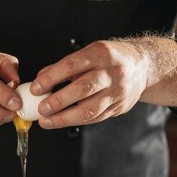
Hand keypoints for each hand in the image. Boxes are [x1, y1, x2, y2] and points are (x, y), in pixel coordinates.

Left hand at [30, 40, 149, 128]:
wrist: (141, 67)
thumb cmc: (109, 59)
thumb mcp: (88, 54)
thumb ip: (63, 66)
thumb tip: (39, 79)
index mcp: (100, 54)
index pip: (72, 65)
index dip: (51, 78)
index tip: (35, 88)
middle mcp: (111, 72)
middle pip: (83, 88)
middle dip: (59, 101)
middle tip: (41, 109)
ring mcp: (117, 91)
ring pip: (90, 109)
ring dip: (65, 118)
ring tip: (47, 121)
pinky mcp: (119, 107)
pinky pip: (95, 118)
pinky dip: (76, 121)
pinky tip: (62, 122)